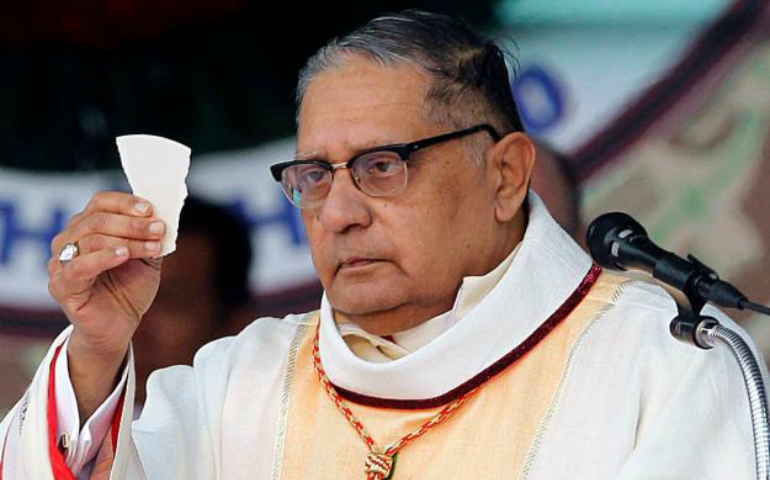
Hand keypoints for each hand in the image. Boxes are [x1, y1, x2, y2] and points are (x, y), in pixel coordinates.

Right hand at [48, 192, 164, 417]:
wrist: (118, 327)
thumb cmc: (128, 289)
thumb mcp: (147, 259)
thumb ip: (150, 238)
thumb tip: (163, 218)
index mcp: (87, 227)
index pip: (100, 202)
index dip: (126, 202)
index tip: (151, 209)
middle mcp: (68, 240)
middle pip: (98, 219)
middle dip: (133, 223)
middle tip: (159, 228)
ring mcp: (60, 262)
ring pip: (92, 238)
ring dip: (127, 239)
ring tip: (152, 245)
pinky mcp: (60, 285)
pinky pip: (78, 267)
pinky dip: (103, 257)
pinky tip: (124, 255)